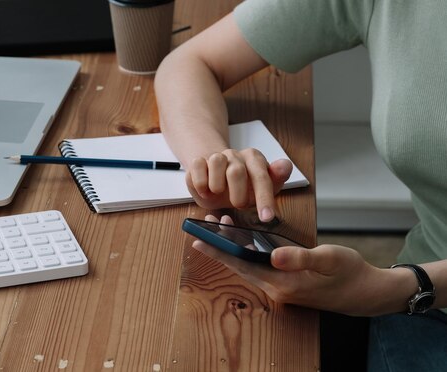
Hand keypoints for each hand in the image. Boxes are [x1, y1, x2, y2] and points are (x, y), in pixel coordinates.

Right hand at [186, 149, 292, 221]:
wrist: (214, 179)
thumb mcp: (261, 187)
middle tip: (238, 204)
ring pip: (216, 164)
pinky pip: (197, 168)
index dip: (264, 198)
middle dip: (237, 195)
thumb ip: (276, 178)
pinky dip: (200, 184)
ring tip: (219, 193)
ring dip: (217, 187)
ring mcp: (216, 156)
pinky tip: (205, 190)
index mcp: (254, 159)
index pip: (261, 177)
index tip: (266, 217)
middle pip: (236, 171)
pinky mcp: (198, 161)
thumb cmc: (241, 186)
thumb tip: (285, 165)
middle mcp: (235, 155)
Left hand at [191, 215, 390, 315]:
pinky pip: (258, 269)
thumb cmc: (350, 273)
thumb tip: (274, 255)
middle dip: (219, 248)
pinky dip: (247, 254)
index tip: (199, 239)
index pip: (242, 265)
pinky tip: (244, 242)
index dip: (220, 252)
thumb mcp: (329, 259)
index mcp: (284, 284)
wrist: (367, 294)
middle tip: (201, 229)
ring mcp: (281, 290)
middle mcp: (277, 290)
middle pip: (239, 267)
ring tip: (219, 229)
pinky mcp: (286, 286)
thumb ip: (301, 257)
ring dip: (232, 250)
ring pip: (248, 268)